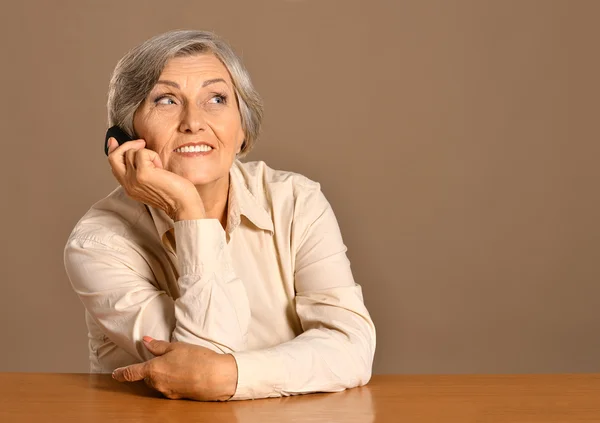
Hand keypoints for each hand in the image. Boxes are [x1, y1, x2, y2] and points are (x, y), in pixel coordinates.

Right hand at [107, 138, 204, 220]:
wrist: (183, 205)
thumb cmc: (174, 193)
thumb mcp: (151, 182)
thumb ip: (140, 170)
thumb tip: (137, 150)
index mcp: (129, 187)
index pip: (113, 166)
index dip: (112, 151)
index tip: (114, 141)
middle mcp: (128, 184)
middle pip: (114, 157)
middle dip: (126, 145)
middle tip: (141, 143)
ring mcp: (133, 179)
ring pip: (131, 152)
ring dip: (147, 154)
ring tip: (158, 167)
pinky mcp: (143, 174)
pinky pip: (142, 153)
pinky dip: (153, 156)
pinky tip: (161, 167)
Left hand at [112, 336, 237, 400]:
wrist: (216, 377)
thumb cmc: (197, 359)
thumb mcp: (176, 347)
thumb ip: (158, 346)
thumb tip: (145, 341)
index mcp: (153, 370)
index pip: (131, 373)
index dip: (121, 373)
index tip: (115, 373)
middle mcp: (157, 384)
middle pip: (147, 378)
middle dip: (152, 369)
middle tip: (165, 359)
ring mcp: (167, 392)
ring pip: (159, 383)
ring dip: (164, 375)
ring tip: (179, 364)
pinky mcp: (178, 397)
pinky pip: (169, 387)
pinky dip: (173, 380)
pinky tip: (185, 373)